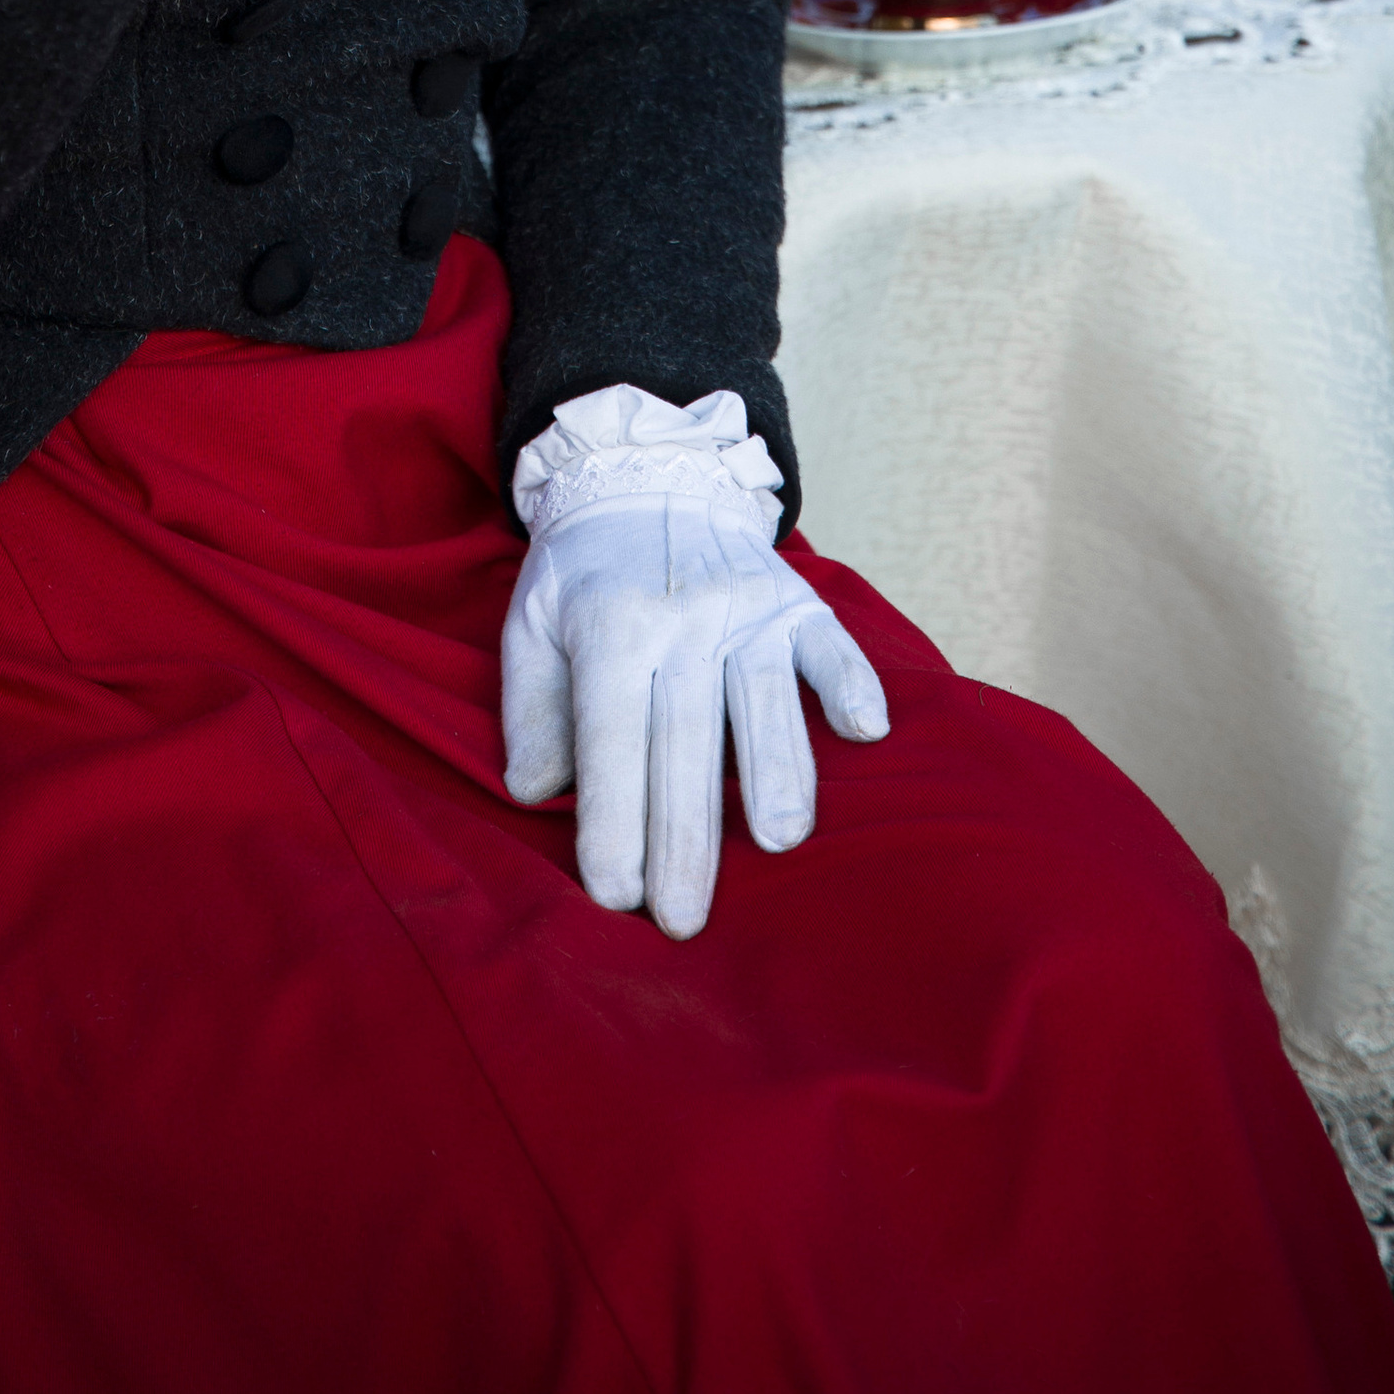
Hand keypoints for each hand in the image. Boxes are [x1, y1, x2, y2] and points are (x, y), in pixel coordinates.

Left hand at [501, 404, 889, 942]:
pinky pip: (829, 644)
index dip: (612, 819)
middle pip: (684, 741)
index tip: (615, 896)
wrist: (649, 473)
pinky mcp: (794, 600)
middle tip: (685, 920)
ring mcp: (744, 608)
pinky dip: (849, 683)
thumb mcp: (529, 622)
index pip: (610, 741)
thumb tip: (534, 791)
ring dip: (775, 769)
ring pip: (762, 698)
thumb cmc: (583, 573)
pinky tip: (864, 732)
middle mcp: (680, 621)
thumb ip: (532, 707)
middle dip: (684, 836)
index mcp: (609, 631)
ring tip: (778, 841)